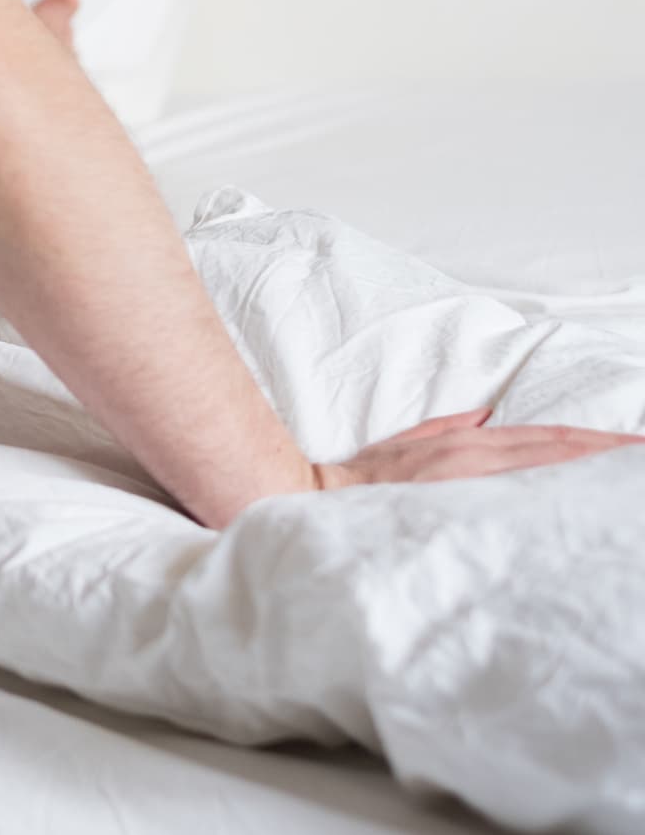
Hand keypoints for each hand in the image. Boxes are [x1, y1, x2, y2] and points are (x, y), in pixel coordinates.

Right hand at [313, 407, 644, 491]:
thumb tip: (489, 415)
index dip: (599, 441)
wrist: (313, 501)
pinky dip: (561, 494)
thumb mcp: (406, 445)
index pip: (551, 438)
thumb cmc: (357, 482)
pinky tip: (588, 502)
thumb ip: (450, 428)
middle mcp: (477, 458)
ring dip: (598, 469)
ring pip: (552, 470)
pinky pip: (524, 501)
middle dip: (614, 452)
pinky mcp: (458, 509)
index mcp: (469, 445)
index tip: (640, 446)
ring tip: (635, 469)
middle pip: (563, 450)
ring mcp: (471, 484)